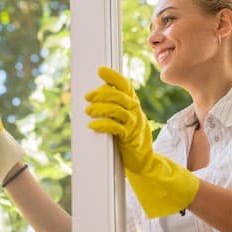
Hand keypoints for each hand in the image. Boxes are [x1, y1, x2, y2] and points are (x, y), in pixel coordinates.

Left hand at [85, 67, 199, 217]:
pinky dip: (103, 125)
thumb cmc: (129, 138)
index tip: (101, 70)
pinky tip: (93, 126)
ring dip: (100, 108)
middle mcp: (135, 111)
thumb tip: (94, 96)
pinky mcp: (130, 138)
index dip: (114, 77)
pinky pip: (116, 128)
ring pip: (117, 110)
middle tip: (88, 97)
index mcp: (133, 104)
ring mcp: (134, 124)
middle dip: (102, 94)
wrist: (144, 161)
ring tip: (88, 111)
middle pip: (120, 96)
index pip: (125, 85)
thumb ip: (114, 107)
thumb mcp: (125, 119)